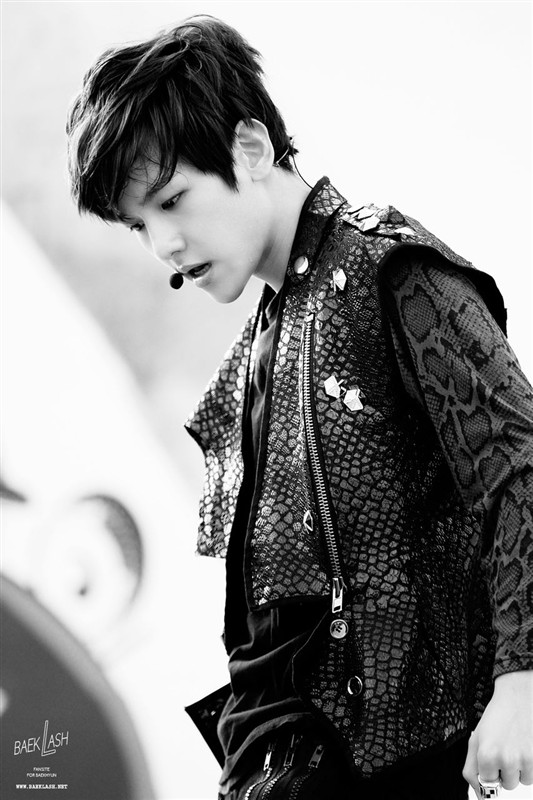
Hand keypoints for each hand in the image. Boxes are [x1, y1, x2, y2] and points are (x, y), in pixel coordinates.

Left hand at [463, 670, 532, 797]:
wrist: (518, 697)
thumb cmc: (497, 717)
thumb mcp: (476, 739)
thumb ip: (471, 768)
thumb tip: (480, 794)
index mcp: (486, 755)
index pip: (486, 783)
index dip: (489, 769)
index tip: (492, 756)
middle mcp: (507, 760)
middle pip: (506, 784)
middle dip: (505, 769)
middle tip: (505, 746)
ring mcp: (526, 761)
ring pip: (521, 781)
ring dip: (519, 768)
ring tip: (515, 744)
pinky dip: (530, 765)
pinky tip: (525, 746)